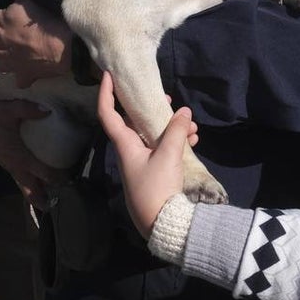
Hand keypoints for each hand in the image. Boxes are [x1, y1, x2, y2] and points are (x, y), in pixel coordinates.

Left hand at [0, 0, 72, 87]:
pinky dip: (20, 73)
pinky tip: (28, 68)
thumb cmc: (44, 21)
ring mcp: (7, 63)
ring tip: (17, 50)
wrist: (62, 48)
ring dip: (4, 55)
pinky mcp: (21, 76)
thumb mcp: (28, 1)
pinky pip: (16, 77)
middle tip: (11, 31)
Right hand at [0, 78, 62, 207]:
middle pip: (32, 190)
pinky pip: (21, 179)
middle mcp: (15, 165)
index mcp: (19, 157)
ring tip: (52, 202)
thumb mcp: (9, 109)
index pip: (43, 173)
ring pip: (26, 187)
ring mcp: (10, 165)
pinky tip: (39, 185)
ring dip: (38, 195)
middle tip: (61, 205)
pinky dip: (31, 186)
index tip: (73, 181)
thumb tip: (48, 110)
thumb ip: (28, 109)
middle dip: (45, 199)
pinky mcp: (7, 162)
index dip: (58, 178)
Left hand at [97, 73, 196, 239]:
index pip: (108, 113)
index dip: (106, 93)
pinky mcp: (153, 172)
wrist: (162, 224)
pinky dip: (175, 142)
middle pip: (135, 122)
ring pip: (152, 136)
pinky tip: (193, 141)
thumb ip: (176, 130)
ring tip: (191, 125)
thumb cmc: (157, 187)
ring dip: (170, 127)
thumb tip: (184, 112)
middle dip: (151, 109)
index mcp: (124, 144)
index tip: (108, 75)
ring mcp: (141, 162)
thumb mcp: (169, 155)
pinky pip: (162, 149)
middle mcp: (129, 151)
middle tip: (167, 99)